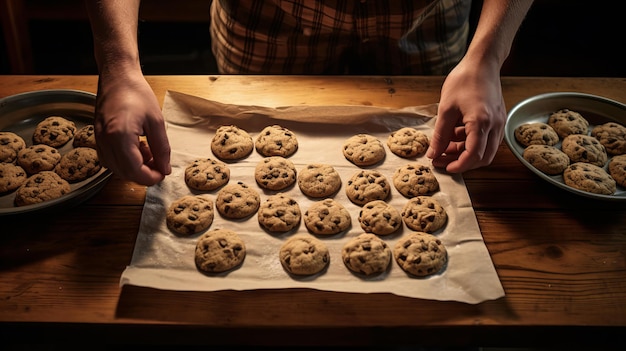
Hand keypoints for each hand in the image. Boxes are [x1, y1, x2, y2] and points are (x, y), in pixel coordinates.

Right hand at [93, 70, 170, 184]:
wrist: (117, 77)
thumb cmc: (136, 93)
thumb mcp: (157, 122)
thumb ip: (162, 149)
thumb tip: (165, 169)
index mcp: (120, 136)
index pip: (135, 171)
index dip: (151, 177)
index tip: (163, 173)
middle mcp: (105, 141)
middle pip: (125, 173)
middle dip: (144, 173)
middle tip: (159, 162)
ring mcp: (98, 140)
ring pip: (117, 169)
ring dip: (135, 167)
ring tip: (148, 150)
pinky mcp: (97, 138)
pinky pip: (110, 160)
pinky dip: (125, 160)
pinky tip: (136, 147)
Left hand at [426, 59, 506, 172]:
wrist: (482, 63)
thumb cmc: (464, 80)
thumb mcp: (445, 108)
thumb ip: (440, 134)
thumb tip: (433, 154)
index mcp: (481, 123)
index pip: (473, 156)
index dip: (459, 166)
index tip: (444, 167)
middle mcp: (495, 126)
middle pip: (482, 158)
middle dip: (462, 162)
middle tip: (441, 159)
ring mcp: (499, 123)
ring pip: (485, 150)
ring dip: (466, 153)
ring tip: (444, 147)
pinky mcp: (498, 119)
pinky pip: (487, 139)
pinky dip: (472, 142)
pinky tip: (455, 136)